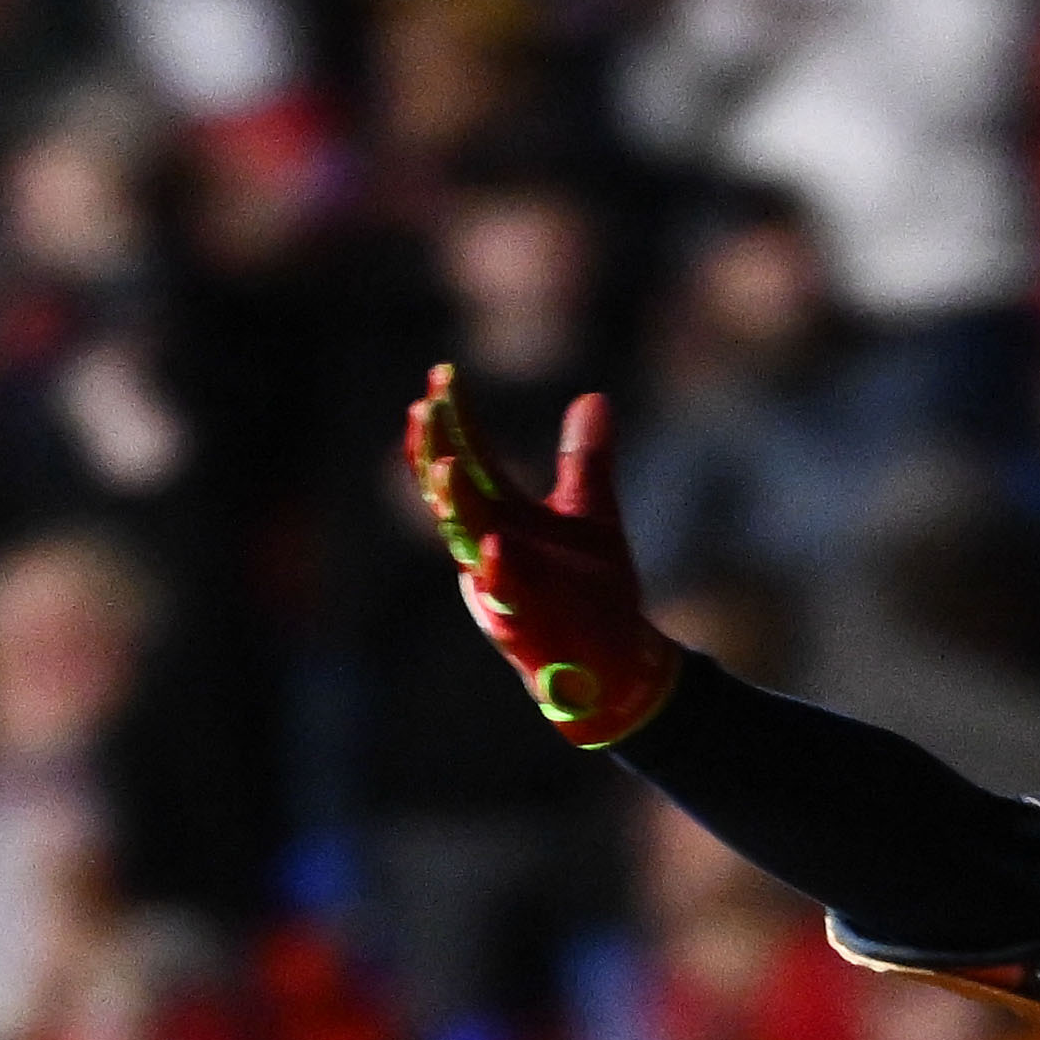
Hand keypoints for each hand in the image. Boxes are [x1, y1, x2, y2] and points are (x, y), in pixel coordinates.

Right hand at [407, 364, 676, 751]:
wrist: (615, 665)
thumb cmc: (594, 592)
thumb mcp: (591, 514)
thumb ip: (585, 459)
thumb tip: (593, 398)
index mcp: (502, 517)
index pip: (467, 457)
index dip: (452, 418)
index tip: (441, 374)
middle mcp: (490, 547)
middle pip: (451, 494)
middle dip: (434, 453)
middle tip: (424, 408)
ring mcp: (502, 587)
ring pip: (467, 543)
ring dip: (455, 506)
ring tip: (445, 466)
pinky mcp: (524, 626)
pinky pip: (506, 599)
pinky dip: (498, 574)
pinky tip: (496, 546)